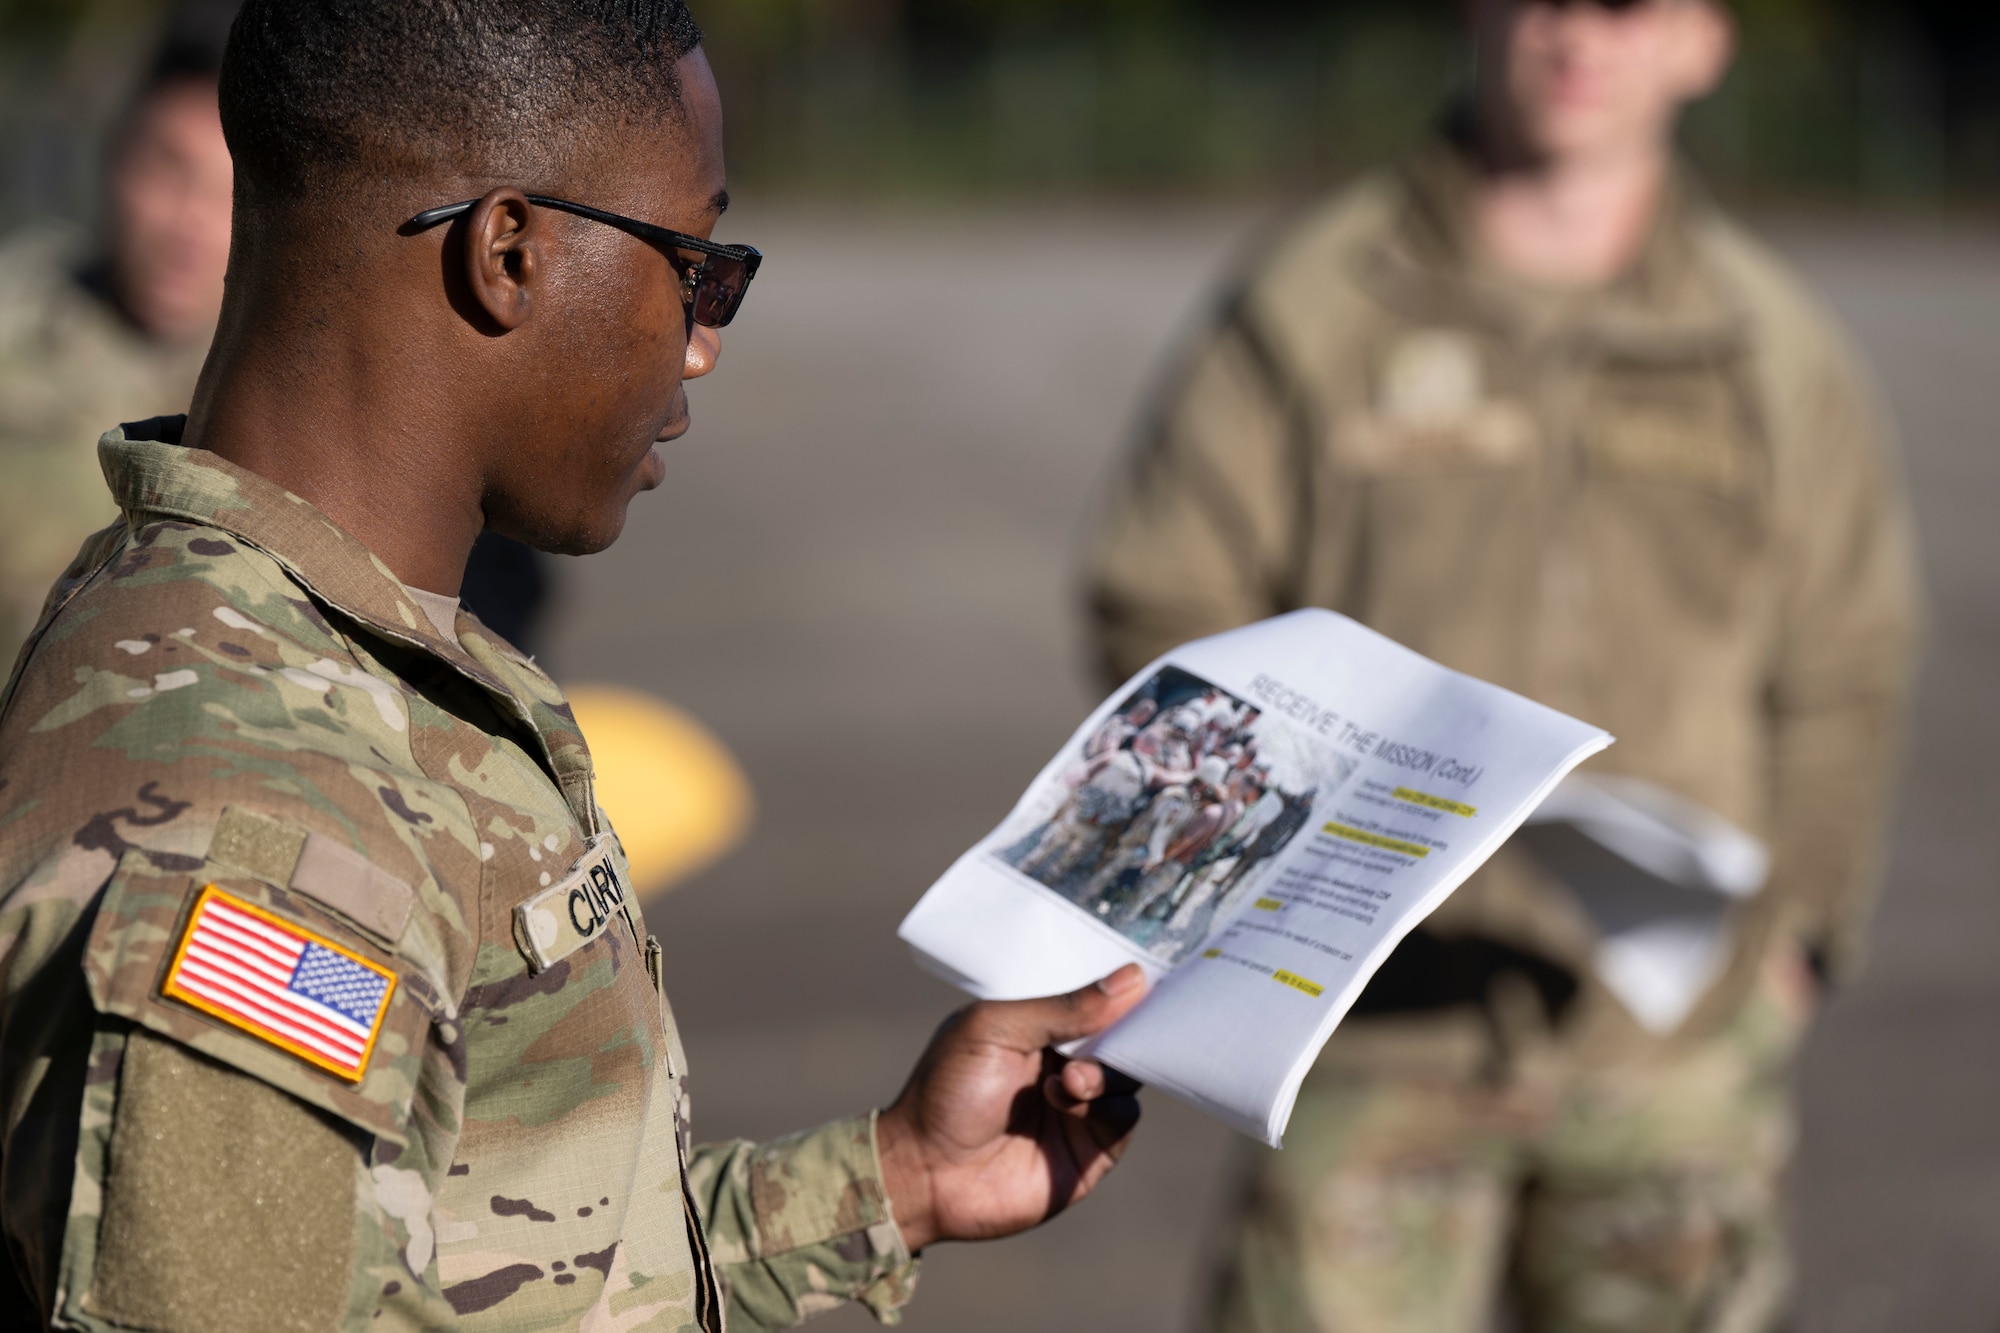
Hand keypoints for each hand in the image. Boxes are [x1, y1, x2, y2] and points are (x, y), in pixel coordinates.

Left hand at [875, 964, 1147, 1251]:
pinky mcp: (1089, 1149)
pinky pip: (1124, 1117)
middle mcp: (1062, 1063)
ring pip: (1126, 1076)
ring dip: (1105, 1072)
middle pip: (1120, 1036)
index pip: (1094, 998)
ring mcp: (1077, 1106)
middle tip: (1101, 1038)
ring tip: (1069, 1081)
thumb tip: (1132, 980)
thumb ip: (1064, 1007)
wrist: (928, 1173)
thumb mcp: (997, 1030)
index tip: (1142, 979)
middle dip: (1119, 1032)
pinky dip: (1107, 1107)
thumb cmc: (948, 1092)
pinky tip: (1068, 1105)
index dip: (1119, 990)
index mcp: (1039, 1026)